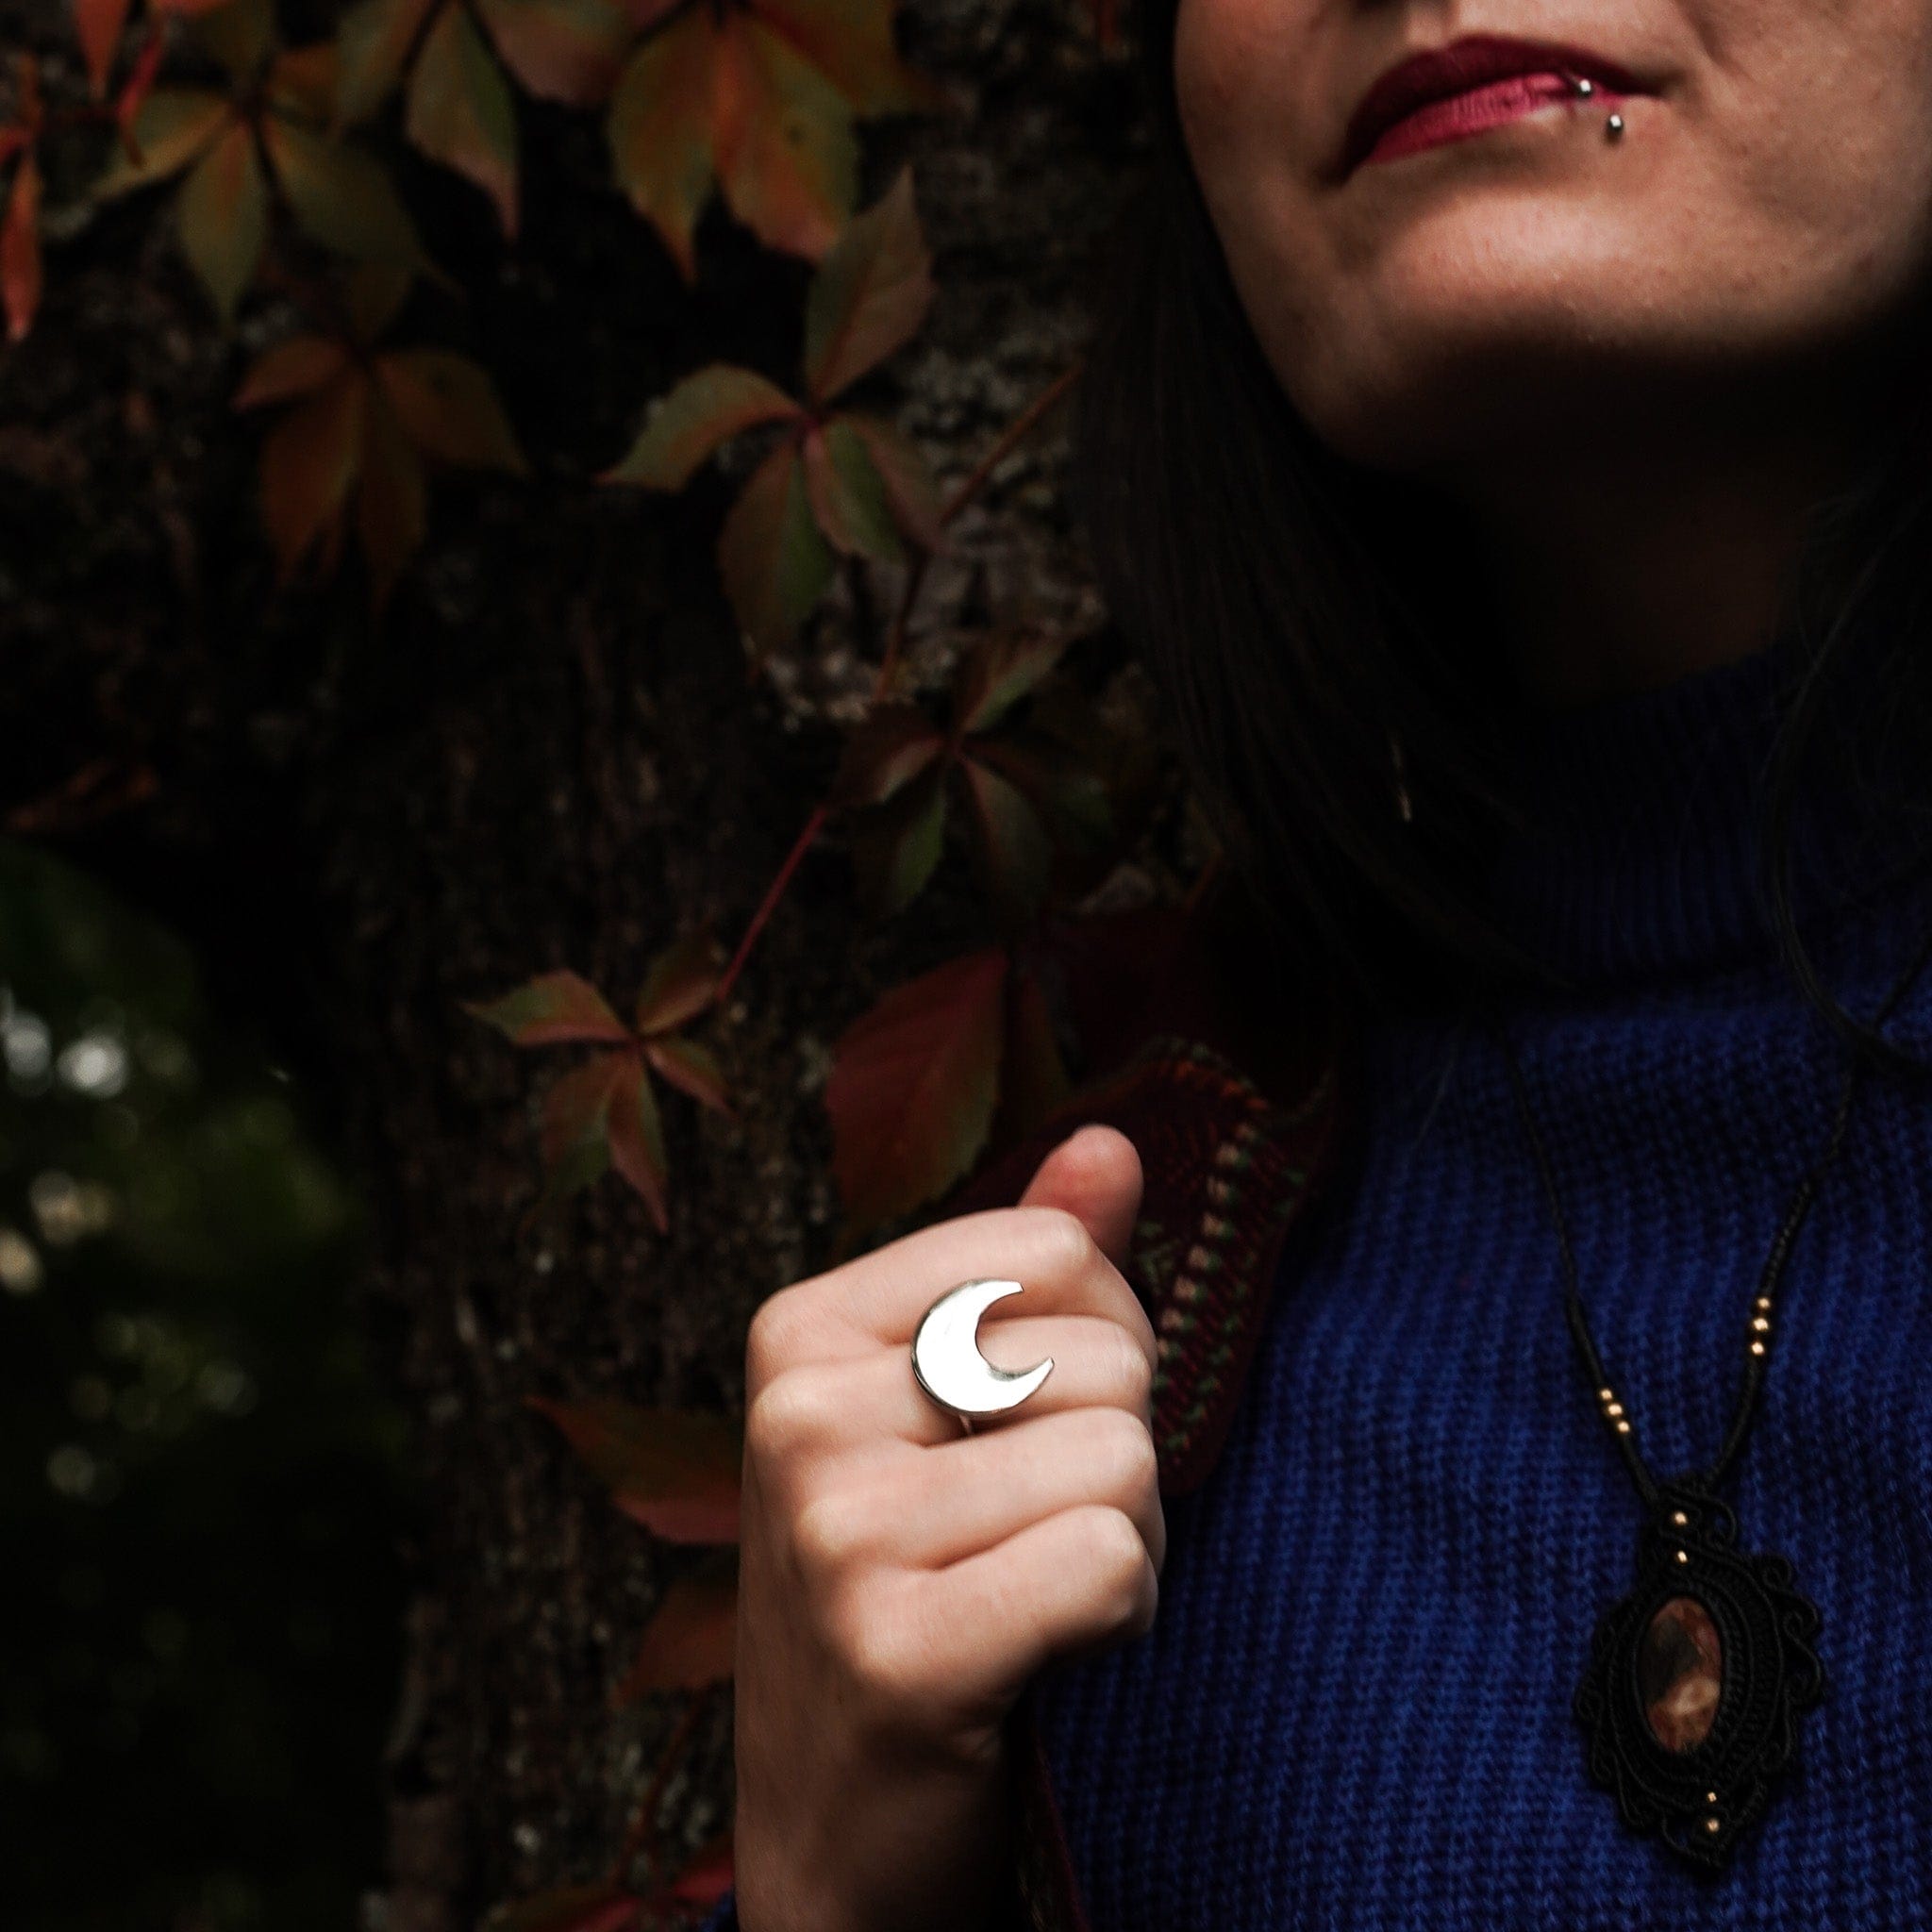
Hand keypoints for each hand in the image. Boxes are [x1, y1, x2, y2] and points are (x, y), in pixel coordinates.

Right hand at [731, 1124, 1162, 1931]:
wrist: (834, 1828)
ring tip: (1029, 1596)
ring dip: (1125, 1542)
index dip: (1098, 1343)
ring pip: (1124, 1460)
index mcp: (802, 1330)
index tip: (1023, 1431)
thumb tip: (1113, 1143)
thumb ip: (1027, 1270)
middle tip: (1024, 1537)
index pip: (1056, 1250)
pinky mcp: (898, 1650)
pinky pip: (1112, 1562)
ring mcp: (836, 1531)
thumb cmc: (911, 1585)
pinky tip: (1043, 1658)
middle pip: (1106, 1354)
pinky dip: (1122, 1616)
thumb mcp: (944, 1413)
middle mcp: (798, 1414)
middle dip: (1113, 1454)